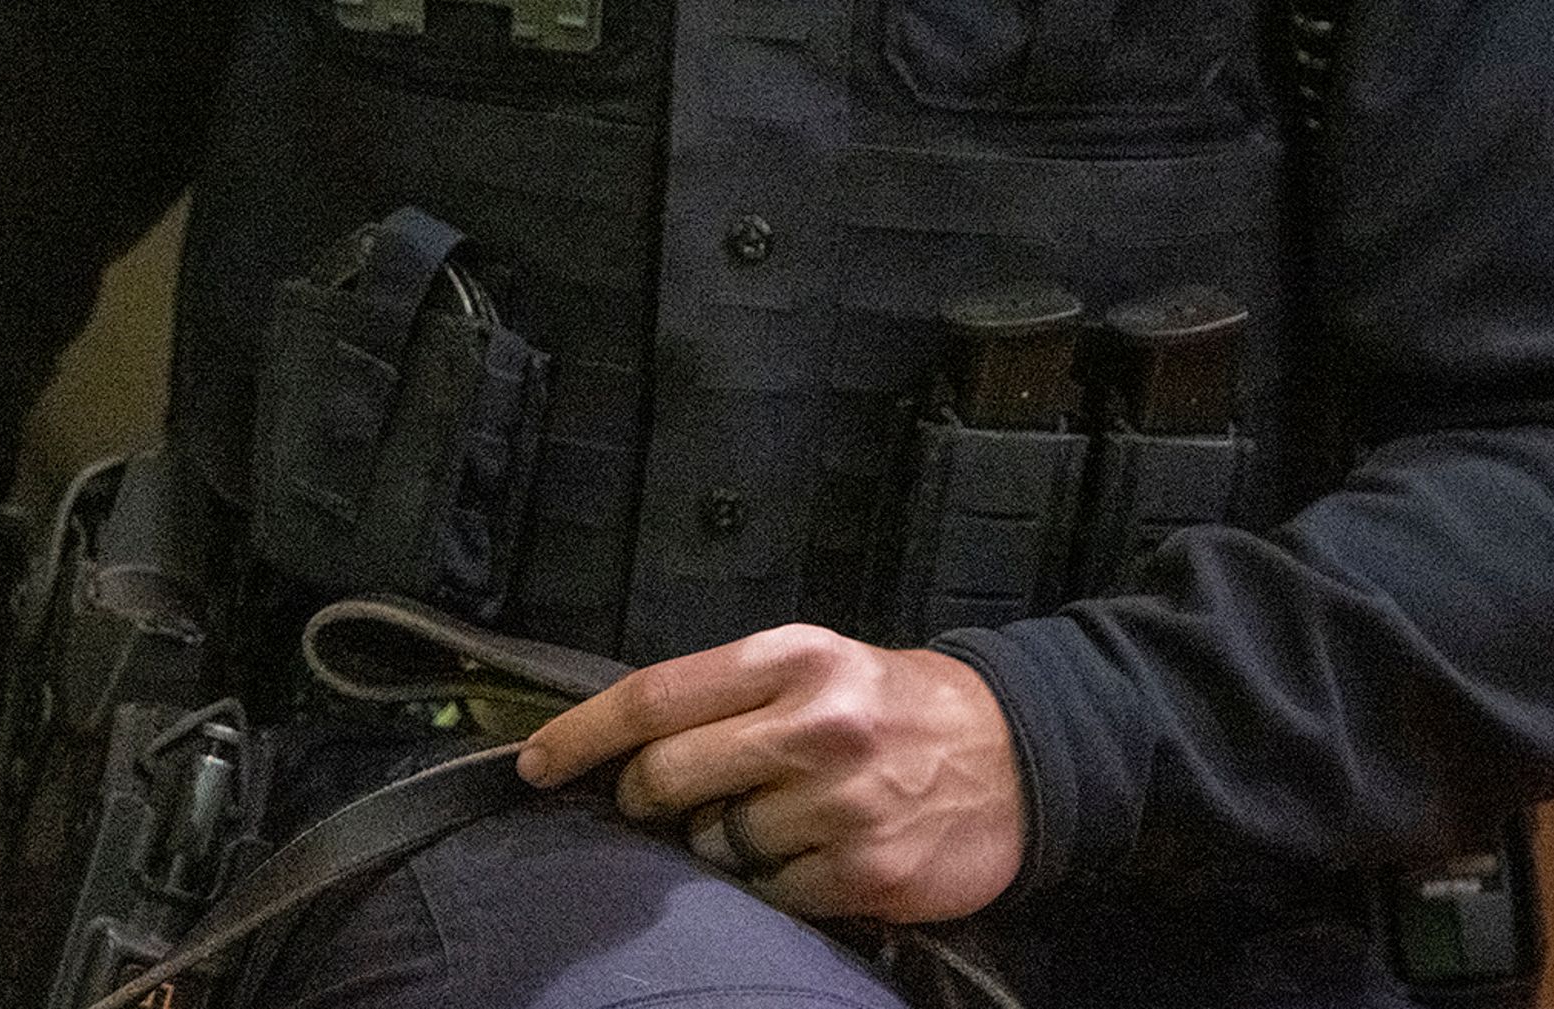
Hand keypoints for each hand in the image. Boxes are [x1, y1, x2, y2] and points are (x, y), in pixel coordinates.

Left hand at [513, 625, 1023, 923]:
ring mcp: (841, 803)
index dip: (580, 735)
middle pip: (666, 776)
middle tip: (660, 803)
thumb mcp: (816, 665)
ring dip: (719, 845)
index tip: (533, 764)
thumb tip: (623, 746)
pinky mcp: (866, 872)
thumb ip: (727, 695)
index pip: (653, 696)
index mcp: (789, 658)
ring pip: (714, 844)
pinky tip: (812, 857)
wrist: (1020, 754)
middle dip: (644, 799)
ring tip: (771, 821)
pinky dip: (773, 886)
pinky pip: (770, 894)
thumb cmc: (893, 706)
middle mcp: (813, 724)